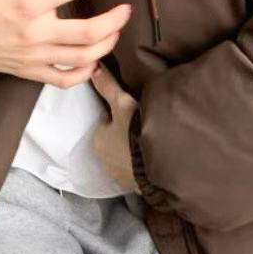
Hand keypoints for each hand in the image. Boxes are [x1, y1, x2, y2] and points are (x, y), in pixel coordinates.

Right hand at [0, 0, 131, 86]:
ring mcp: (35, 56)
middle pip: (90, 30)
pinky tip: (93, 61)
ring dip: (106, 44)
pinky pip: (65, 80)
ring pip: (84, 57)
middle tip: (126, 9)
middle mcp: (37, 32)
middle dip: (115, 19)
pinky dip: (84, 73)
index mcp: (30, 2)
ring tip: (114, 32)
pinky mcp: (29, 72)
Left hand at [89, 62, 140, 193]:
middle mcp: (103, 160)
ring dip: (134, 151)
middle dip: (125, 135)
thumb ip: (108, 86)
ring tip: (151, 140)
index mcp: (97, 140)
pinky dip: (142, 164)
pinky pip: (136, 171)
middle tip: (144, 125)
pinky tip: (153, 157)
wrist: (158, 164)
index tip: (134, 113)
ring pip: (124, 157)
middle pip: (114, 141)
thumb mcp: (122, 104)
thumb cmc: (136, 131)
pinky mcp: (132, 186)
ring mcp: (118, 175)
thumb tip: (94, 68)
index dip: (120, 117)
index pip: (105, 124)